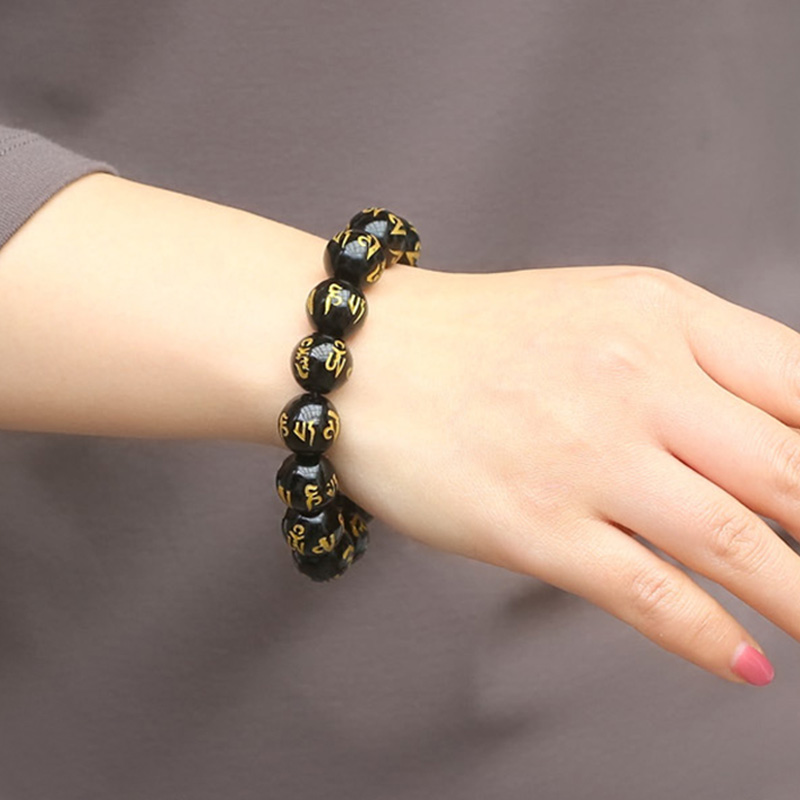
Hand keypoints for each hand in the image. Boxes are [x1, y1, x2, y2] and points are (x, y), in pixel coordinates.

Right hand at [331, 263, 799, 684]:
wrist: (361, 357)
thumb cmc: (474, 338)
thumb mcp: (598, 313)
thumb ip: (688, 361)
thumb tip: (772, 432)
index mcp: (658, 315)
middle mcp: (634, 380)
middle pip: (789, 468)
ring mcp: (585, 457)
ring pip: (734, 541)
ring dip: (799, 596)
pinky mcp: (534, 525)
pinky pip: (648, 592)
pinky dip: (707, 637)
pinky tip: (744, 661)